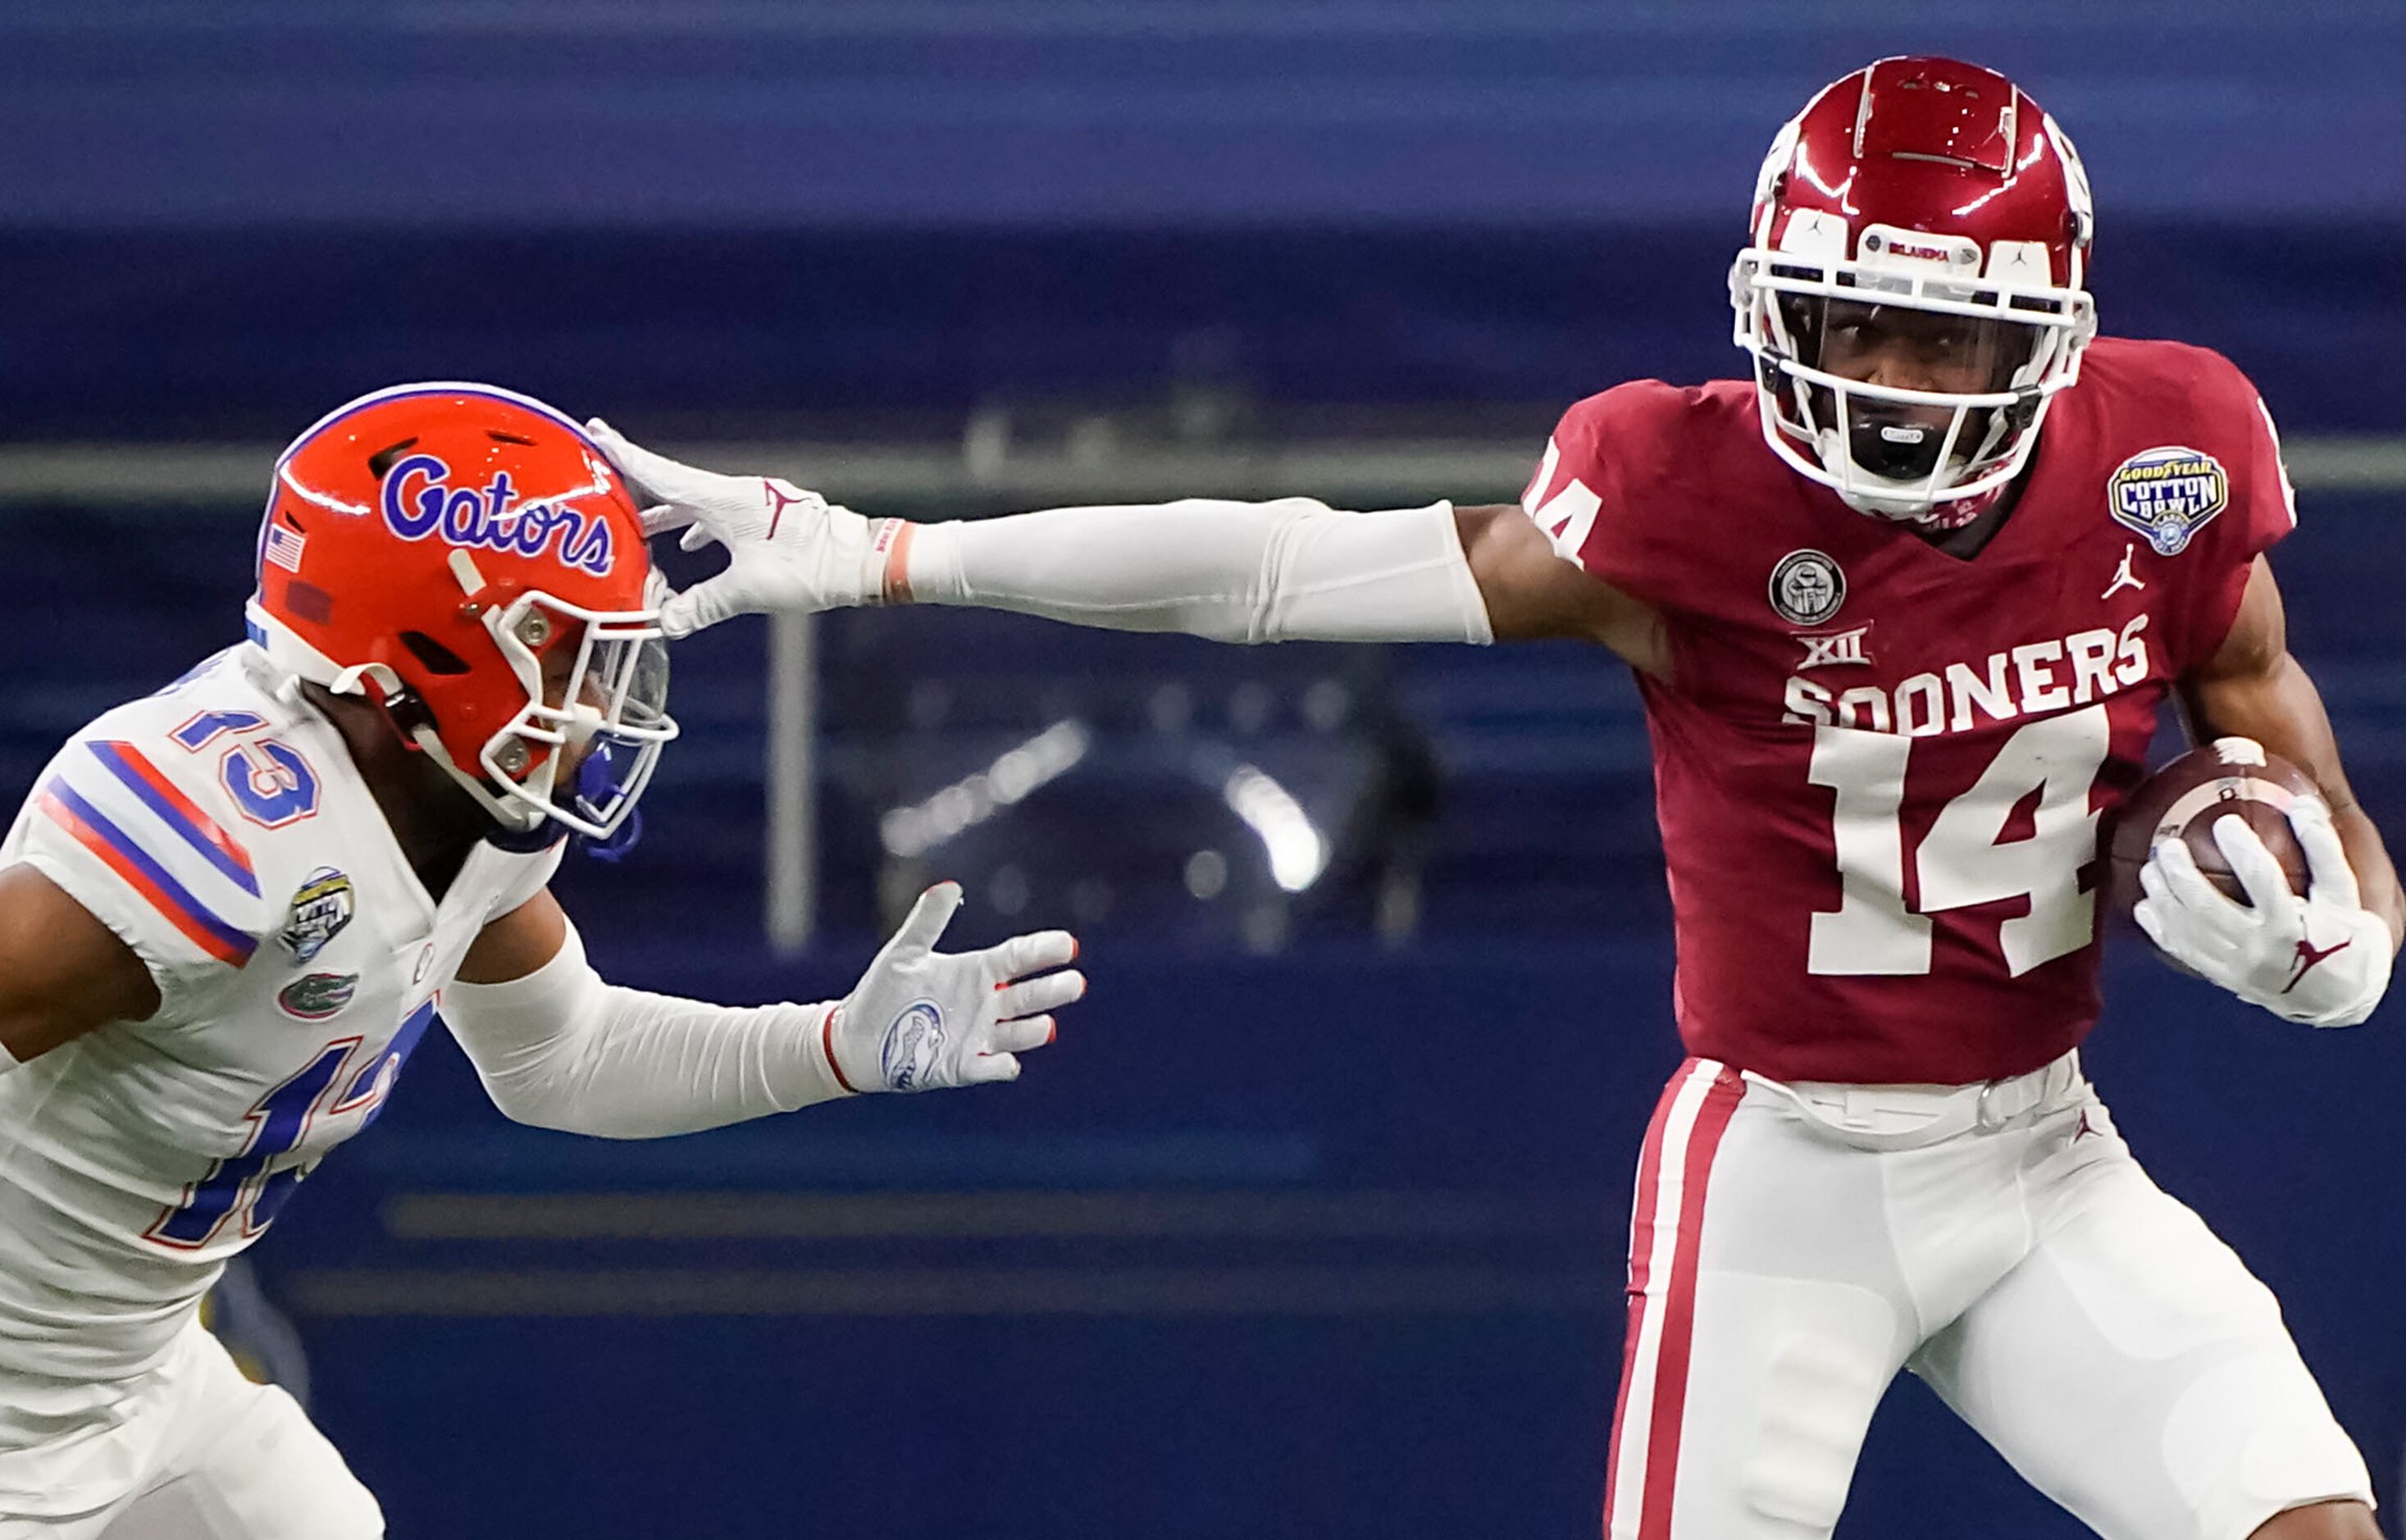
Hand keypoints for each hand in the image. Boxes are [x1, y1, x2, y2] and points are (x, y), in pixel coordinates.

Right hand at [585, 419, 892, 637]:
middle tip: (603, 471)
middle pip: (674, 485)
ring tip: (637, 524)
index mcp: (725, 500)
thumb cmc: (811, 567)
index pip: (661, 475)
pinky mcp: (767, 520)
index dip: (624, 457)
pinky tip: (692, 546)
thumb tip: (666, 623)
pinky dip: (697, 528)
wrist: (864, 560)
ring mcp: (753, 505)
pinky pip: (719, 518)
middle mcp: (736, 495)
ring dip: (667, 513)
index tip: (595, 431)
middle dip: (638, 484)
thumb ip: (703, 605)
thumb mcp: (750, 590)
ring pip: (697, 504)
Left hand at [827, 882, 1083, 1091]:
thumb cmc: (881, 993)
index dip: (1044, 950)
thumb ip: (928, 921)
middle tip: (1075, 982)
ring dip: (1034, 1030)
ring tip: (1046, 1024)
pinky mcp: (964, 1066)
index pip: (1020, 958)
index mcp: (977, 972)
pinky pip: (993, 1067)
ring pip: (1019, 1033)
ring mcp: (978, 1036)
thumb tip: (950, 885)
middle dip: (1053, 990)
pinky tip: (1008, 1062)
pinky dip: (1003, 1065)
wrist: (855, 1039)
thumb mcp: (904, 952)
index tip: (1068, 944)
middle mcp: (986, 1004)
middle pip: (1031, 996)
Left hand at [2133, 798, 2391, 1026]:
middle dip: (2180, 874)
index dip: (2242, 849)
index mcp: (2293, 926)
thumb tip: (2303, 804)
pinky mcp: (2223, 978)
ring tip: (2151, 868)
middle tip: (2167, 845)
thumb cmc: (2344, 935)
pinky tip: (2145, 906)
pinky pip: (2183, 953)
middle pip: (2206, 908)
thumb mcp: (2344, 895)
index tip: (2225, 823)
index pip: (2262, 881)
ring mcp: (2237, 968)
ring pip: (2186, 931)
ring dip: (2162, 897)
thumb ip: (2323, 850)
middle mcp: (2259, 950)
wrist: (2339, 995)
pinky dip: (2159, 929)